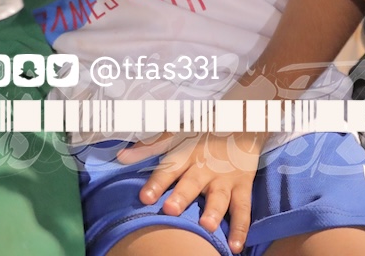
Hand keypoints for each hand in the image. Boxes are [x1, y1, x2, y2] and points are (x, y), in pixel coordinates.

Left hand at [117, 130, 267, 253]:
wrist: (240, 122)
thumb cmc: (202, 132)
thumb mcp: (175, 134)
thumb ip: (149, 147)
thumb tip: (121, 157)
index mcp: (186, 154)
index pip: (169, 169)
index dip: (157, 182)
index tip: (145, 197)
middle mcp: (204, 167)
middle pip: (192, 183)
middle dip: (182, 196)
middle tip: (171, 210)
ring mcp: (225, 178)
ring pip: (219, 197)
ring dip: (213, 211)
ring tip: (206, 226)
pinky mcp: (242, 186)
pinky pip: (243, 209)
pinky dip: (241, 228)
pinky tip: (235, 246)